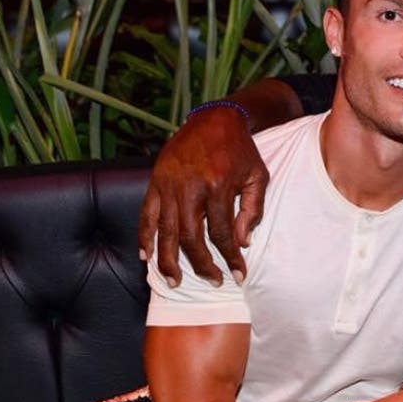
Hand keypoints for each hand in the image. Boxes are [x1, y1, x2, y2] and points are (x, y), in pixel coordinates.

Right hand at [138, 107, 268, 286]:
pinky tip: (146, 257)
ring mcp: (169, 184)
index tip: (238, 275)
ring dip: (168, 260)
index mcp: (218, 186)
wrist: (214, 119)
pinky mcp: (155, 181)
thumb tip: (242, 243)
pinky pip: (146, 214)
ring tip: (173, 282)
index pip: (221, 233)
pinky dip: (144, 237)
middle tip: (212, 281)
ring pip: (165, 231)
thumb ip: (253, 211)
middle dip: (201, 265)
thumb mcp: (258, 177)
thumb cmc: (240, 151)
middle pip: (190, 237)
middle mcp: (190, 187)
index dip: (230, 258)